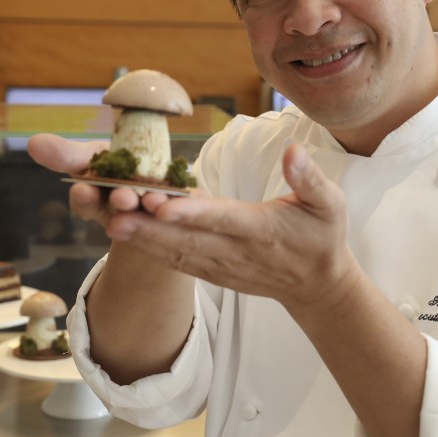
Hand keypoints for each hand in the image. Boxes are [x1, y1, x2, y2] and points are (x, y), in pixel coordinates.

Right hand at [27, 133, 164, 226]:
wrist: (148, 167)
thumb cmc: (111, 162)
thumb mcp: (89, 155)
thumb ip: (66, 154)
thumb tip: (33, 142)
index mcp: (95, 200)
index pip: (85, 202)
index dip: (85, 198)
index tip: (85, 190)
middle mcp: (118, 213)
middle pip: (117, 211)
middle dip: (120, 203)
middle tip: (124, 198)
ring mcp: (145, 214)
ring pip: (147, 213)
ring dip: (149, 206)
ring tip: (153, 199)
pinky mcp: (172, 211)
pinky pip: (174, 208)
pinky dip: (175, 204)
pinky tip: (178, 196)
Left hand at [108, 143, 353, 311]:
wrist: (317, 285)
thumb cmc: (322, 236)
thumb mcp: (330, 204)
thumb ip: (310, 178)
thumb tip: (293, 151)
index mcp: (262, 230)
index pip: (223, 219)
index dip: (192, 213)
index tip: (163, 204)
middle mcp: (236, 251)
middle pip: (187, 239)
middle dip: (150, 227)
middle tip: (114, 212)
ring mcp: (221, 266)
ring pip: (175, 253)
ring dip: (141, 238)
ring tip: (107, 220)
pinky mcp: (211, 272)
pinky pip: (176, 261)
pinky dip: (148, 248)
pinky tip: (121, 234)